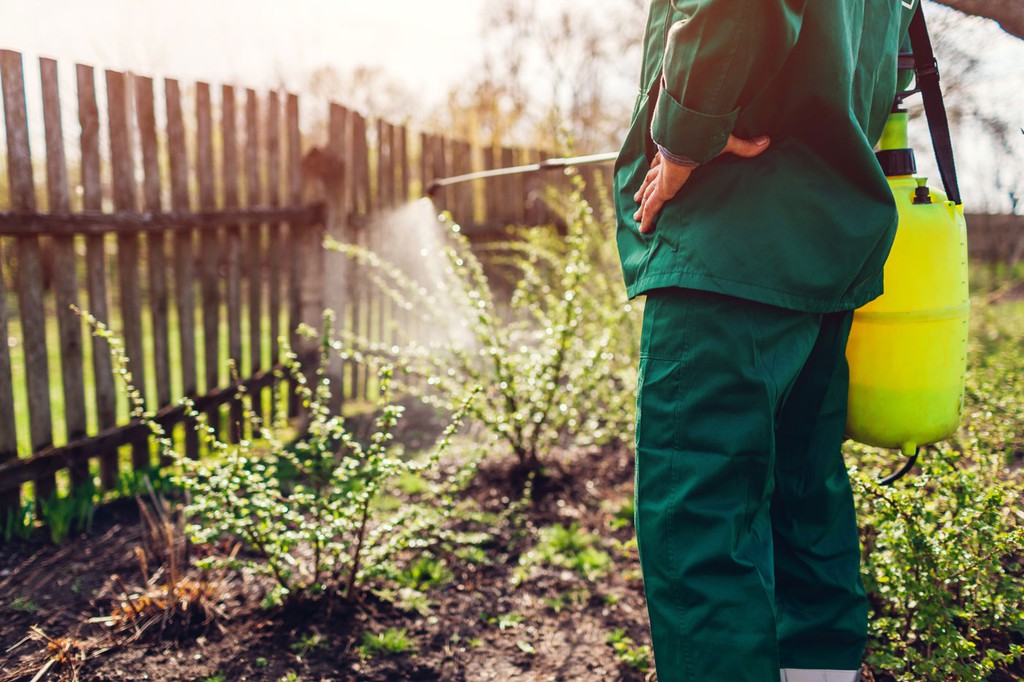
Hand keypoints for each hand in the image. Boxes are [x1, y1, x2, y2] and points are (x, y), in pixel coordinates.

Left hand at [633, 134, 770, 233]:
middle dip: (645, 190)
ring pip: (648, 196)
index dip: (658, 170)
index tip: (654, 174)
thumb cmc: (704, 138)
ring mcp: (662, 180)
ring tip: (637, 216)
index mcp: (676, 155)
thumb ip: (744, 146)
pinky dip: (647, 218)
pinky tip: (642, 228)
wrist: (690, 139)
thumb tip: (766, 142)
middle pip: (651, 181)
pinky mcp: (662, 190)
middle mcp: (665, 168)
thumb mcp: (726, 143)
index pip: (664, 164)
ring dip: (642, 206)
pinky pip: (652, 207)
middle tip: (638, 198)